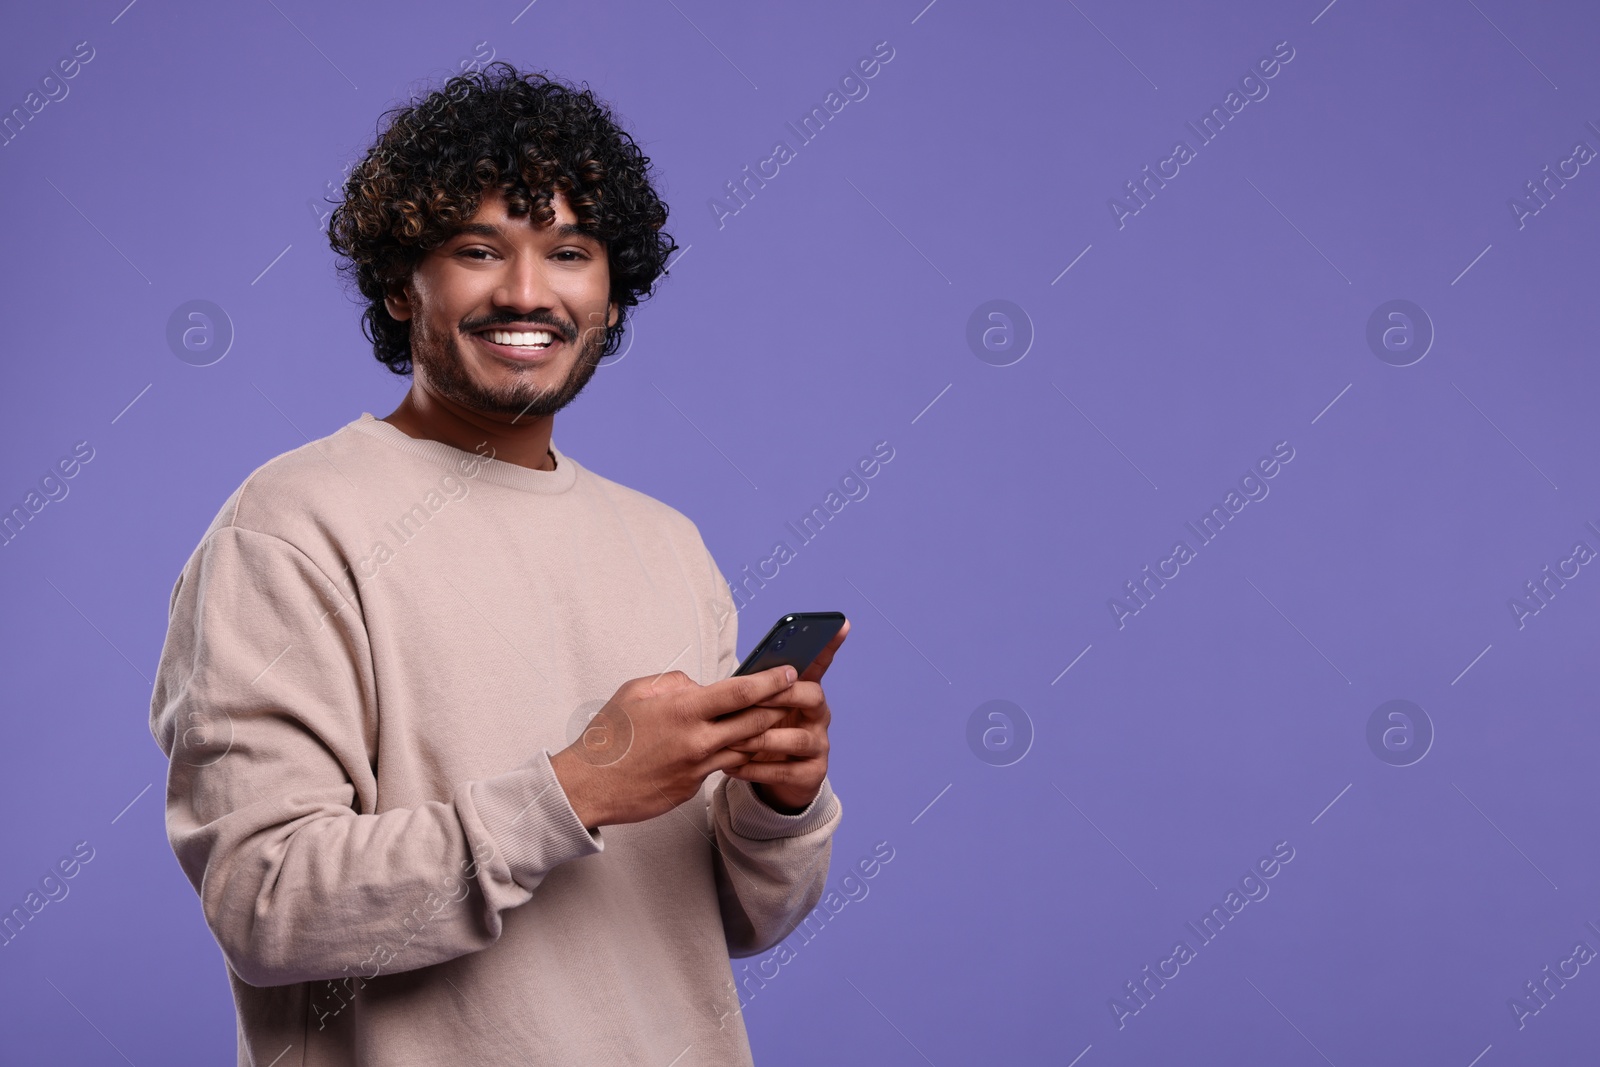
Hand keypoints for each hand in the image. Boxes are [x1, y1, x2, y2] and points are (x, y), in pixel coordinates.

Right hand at [549, 664, 797, 829]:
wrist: (587, 785)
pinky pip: (725, 767)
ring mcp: (697, 768)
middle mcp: (697, 740)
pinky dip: (740, 756)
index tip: (790, 672)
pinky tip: (749, 746)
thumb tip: (701, 686)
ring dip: (766, 734)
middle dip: (780, 706)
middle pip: (755, 721)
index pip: (741, 692)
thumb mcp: (636, 692)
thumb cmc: (609, 734)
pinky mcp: (693, 788)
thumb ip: (674, 684)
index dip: (770, 681)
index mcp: (683, 711)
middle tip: (799, 694)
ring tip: (783, 720)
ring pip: (746, 748)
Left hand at [725, 618, 848, 812]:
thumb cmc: (763, 734)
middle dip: (784, 694)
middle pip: (812, 696)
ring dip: (763, 739)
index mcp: (806, 693)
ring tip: (735, 741)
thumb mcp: (758, 709)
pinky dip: (756, 769)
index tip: (841, 624)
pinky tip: (733, 767)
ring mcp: (818, 746)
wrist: (776, 780)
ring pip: (796, 738)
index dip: (829, 646)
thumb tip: (733, 676)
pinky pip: (784, 771)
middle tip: (755, 699)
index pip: (820, 664)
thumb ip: (753, 690)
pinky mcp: (812, 774)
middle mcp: (818, 716)